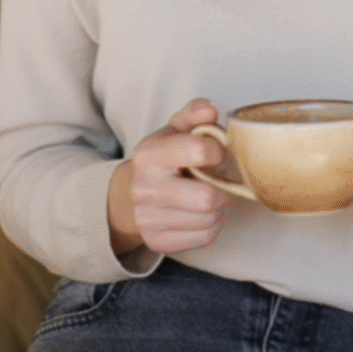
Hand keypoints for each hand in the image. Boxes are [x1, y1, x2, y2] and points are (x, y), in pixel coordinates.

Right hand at [107, 98, 231, 257]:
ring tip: (208, 193)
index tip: (215, 151)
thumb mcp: (175, 129)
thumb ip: (195, 114)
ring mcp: (148, 219)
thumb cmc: (163, 157)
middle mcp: (144, 189)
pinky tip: (201, 211)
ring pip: (210, 219)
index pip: (199, 151)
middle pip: (207, 197)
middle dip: (221, 187)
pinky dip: (212, 224)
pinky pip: (205, 237)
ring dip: (218, 206)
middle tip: (215, 179)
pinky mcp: (158, 242)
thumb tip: (211, 109)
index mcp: (149, 155)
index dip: (218, 150)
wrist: (131, 193)